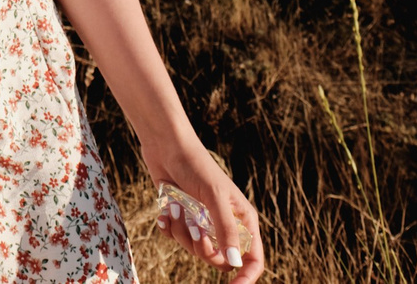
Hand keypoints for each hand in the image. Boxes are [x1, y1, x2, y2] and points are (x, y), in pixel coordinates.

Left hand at [144, 138, 262, 281]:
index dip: (246, 277)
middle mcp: (225, 225)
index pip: (252, 259)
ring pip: (194, 249)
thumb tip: (234, 262)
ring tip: (175, 208)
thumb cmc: (196, 166)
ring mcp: (203, 223)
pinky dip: (168, 227)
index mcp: (243, 220)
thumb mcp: (215, 197)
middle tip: (192, 227)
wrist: (166, 146)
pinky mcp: (182, 218)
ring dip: (180, 233)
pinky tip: (164, 212)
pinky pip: (175, 238)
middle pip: (219, 259)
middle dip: (202, 248)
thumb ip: (226, 230)